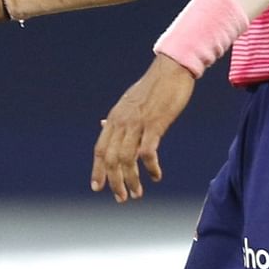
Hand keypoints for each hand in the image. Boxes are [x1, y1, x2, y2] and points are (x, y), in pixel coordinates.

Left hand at [91, 54, 195, 201]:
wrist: (171, 70)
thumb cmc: (153, 88)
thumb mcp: (128, 103)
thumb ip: (116, 118)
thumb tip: (103, 126)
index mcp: (114, 119)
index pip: (100, 149)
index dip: (97, 169)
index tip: (96, 187)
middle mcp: (121, 122)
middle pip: (111, 158)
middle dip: (113, 181)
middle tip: (121, 197)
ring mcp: (136, 123)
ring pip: (126, 159)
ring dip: (131, 179)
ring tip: (137, 193)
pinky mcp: (154, 124)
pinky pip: (147, 152)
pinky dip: (150, 167)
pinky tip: (155, 176)